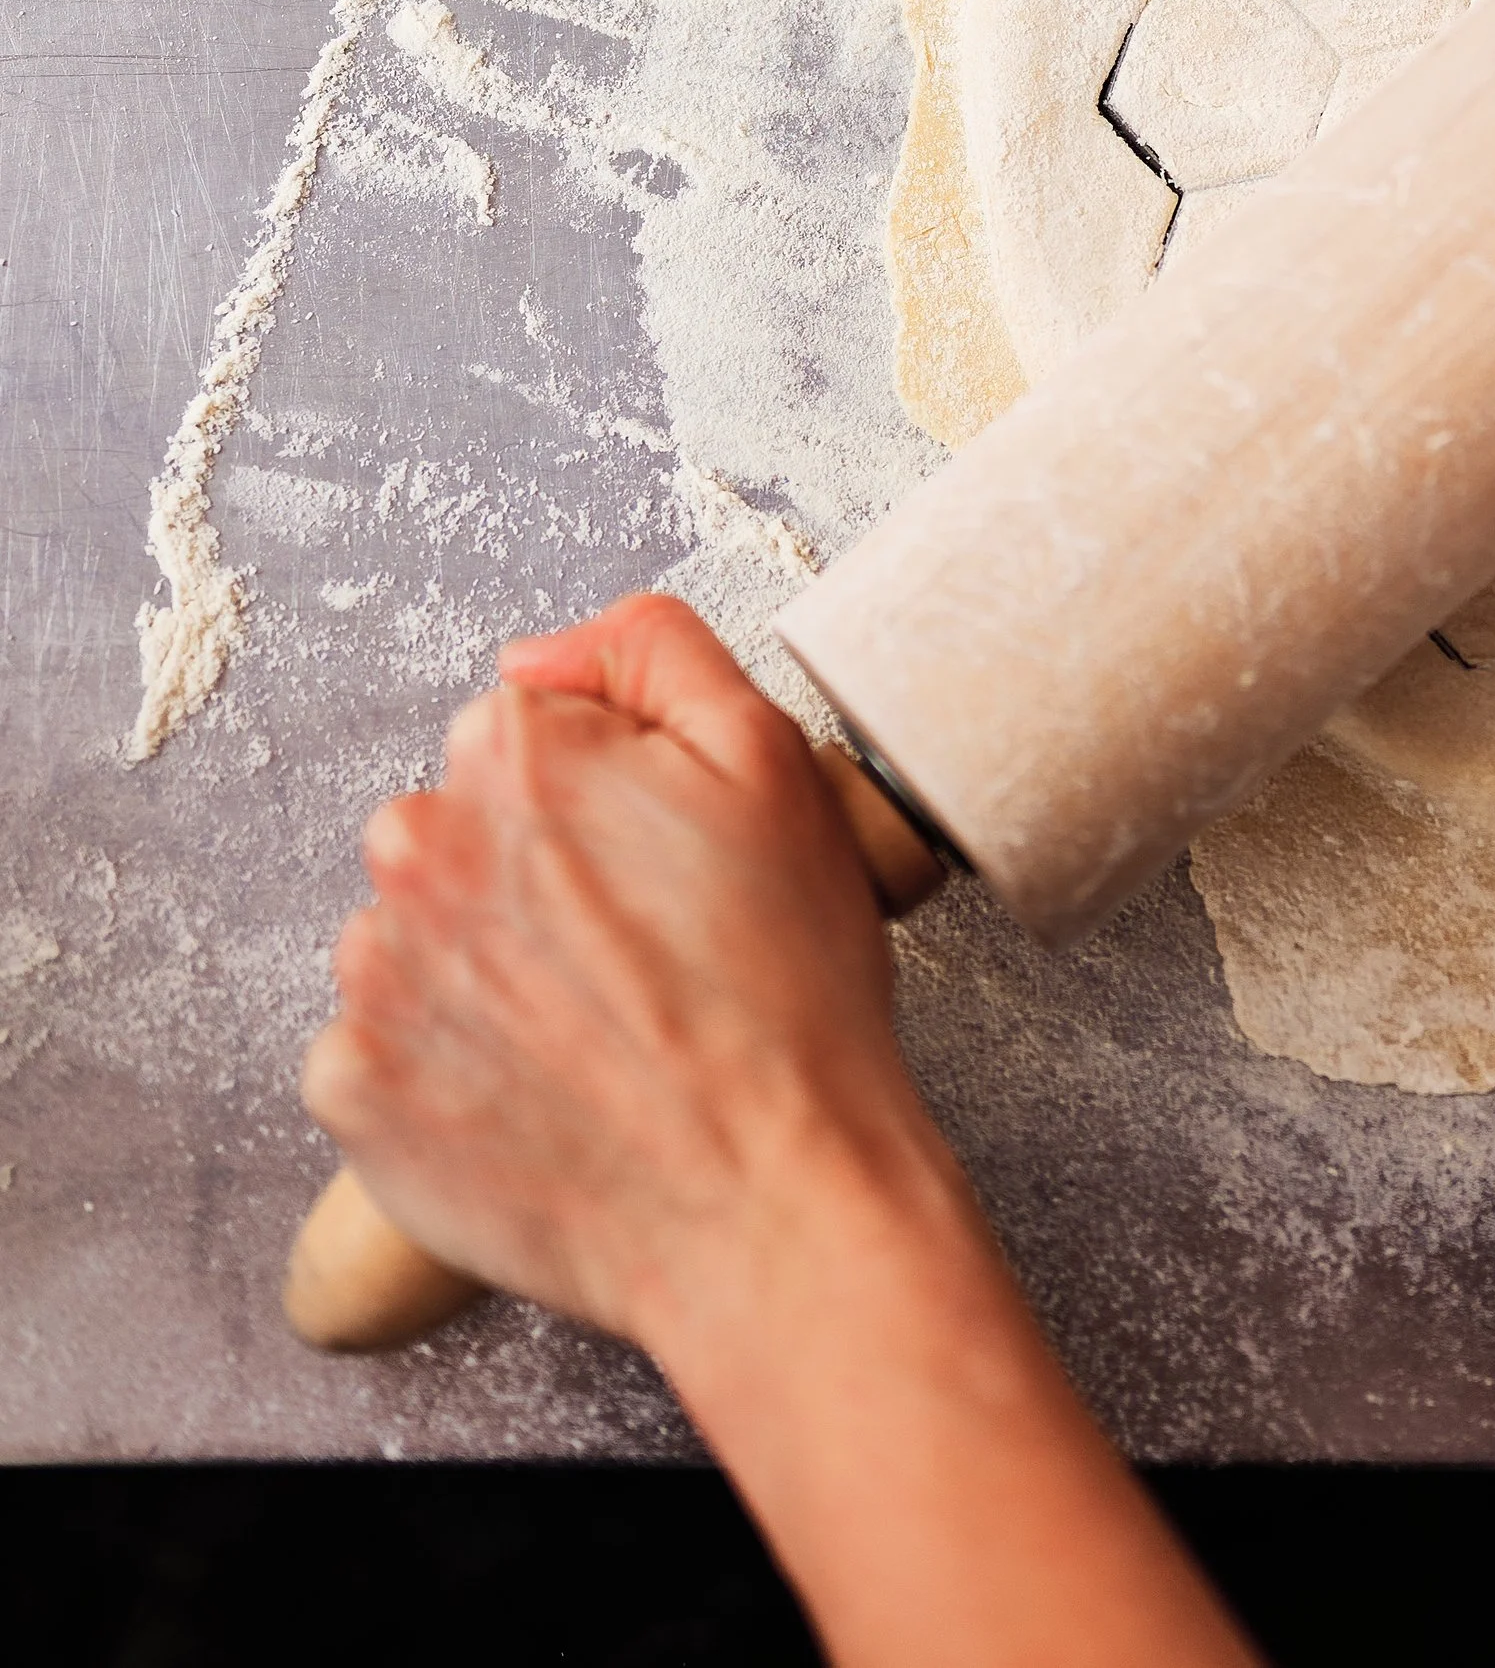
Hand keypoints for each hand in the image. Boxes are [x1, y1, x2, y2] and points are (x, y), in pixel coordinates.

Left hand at [301, 597, 1260, 1667]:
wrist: (771, 1201)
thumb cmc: (786, 990)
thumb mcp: (772, 759)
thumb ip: (652, 649)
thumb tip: (535, 657)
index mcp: (514, 756)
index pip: (528, 735)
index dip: (609, 801)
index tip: (661, 870)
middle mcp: (417, 851)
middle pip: (457, 829)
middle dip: (528, 876)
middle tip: (636, 958)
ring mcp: (373, 979)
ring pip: (415, 938)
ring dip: (480, 970)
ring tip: (592, 1035)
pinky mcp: (352, 1094)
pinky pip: (378, 1050)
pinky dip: (441, 1069)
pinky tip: (534, 1097)